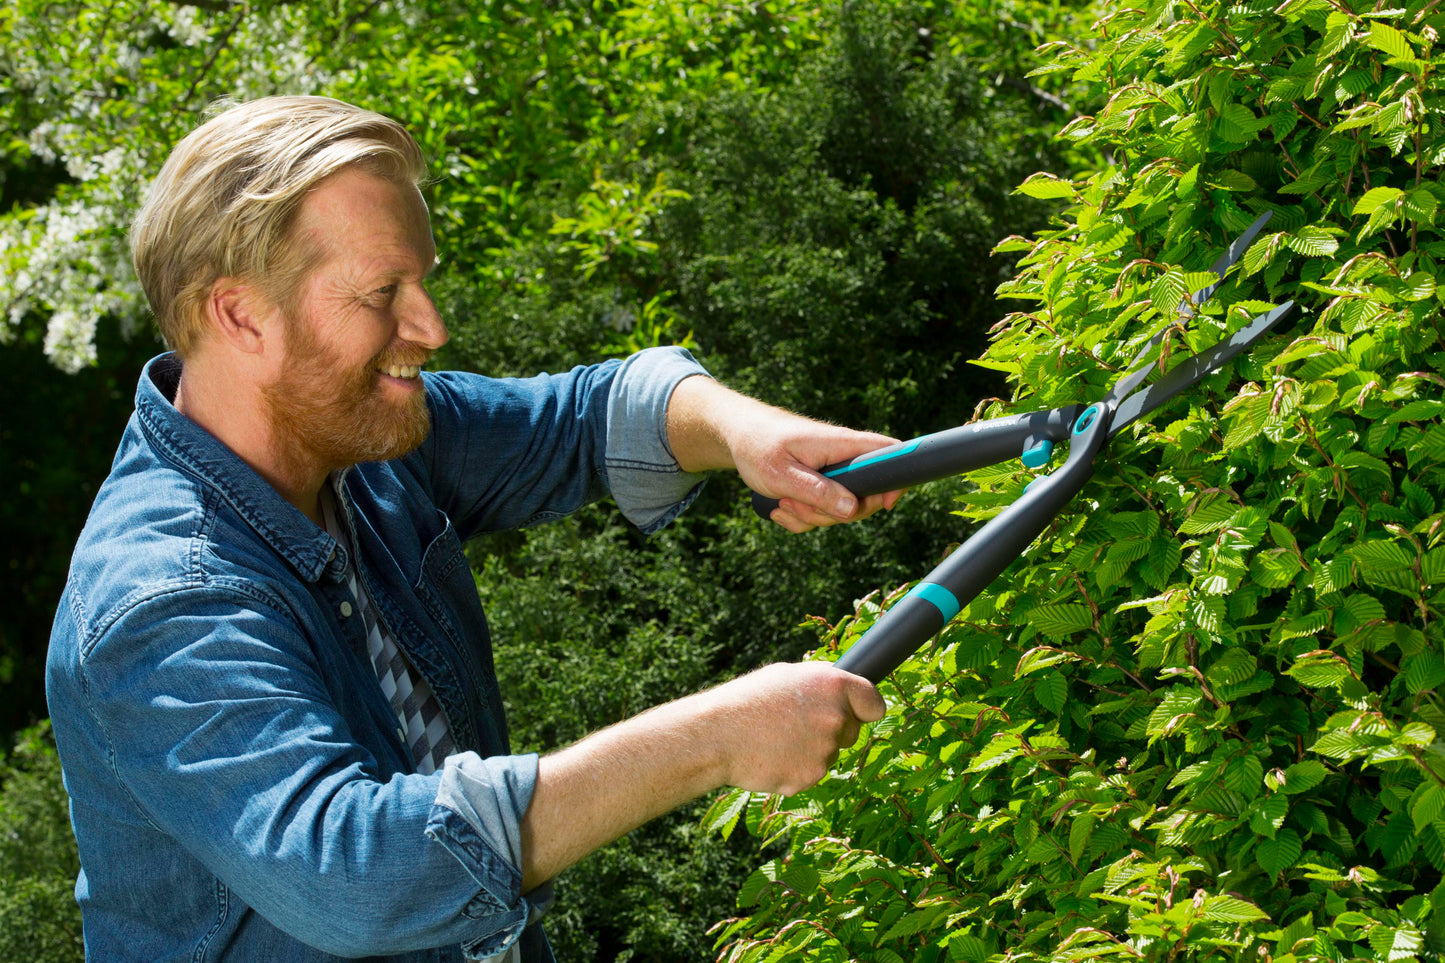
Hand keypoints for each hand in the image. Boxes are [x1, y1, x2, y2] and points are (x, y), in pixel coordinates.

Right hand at [702, 662, 886, 796]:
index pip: (874, 703)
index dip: (865, 708)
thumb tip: (841, 690)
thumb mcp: (786, 675)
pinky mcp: (812, 777)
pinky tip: (772, 757)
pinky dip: (796, 768)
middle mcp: (836, 718)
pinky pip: (811, 773)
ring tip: (776, 739)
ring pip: (829, 754)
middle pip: (852, 731)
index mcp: (833, 686)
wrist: (717, 735)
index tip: (859, 713)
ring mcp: (826, 751)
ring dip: (811, 750)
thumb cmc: (747, 700)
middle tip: (796, 725)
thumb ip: (821, 682)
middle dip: (832, 730)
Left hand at [729, 411, 903, 532]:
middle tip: (797, 505)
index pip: (890, 453)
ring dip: (810, 516)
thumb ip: (817, 492)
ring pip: (840, 510)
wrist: (737, 436)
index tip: (884, 504)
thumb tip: (851, 509)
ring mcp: (833, 473)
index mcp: (841, 445)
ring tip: (782, 502)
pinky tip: (780, 507)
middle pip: (865, 497)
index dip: (897, 479)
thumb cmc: (758, 446)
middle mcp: (843, 458)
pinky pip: (822, 511)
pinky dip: (801, 517)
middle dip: (833, 514)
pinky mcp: (820, 485)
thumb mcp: (782, 474)